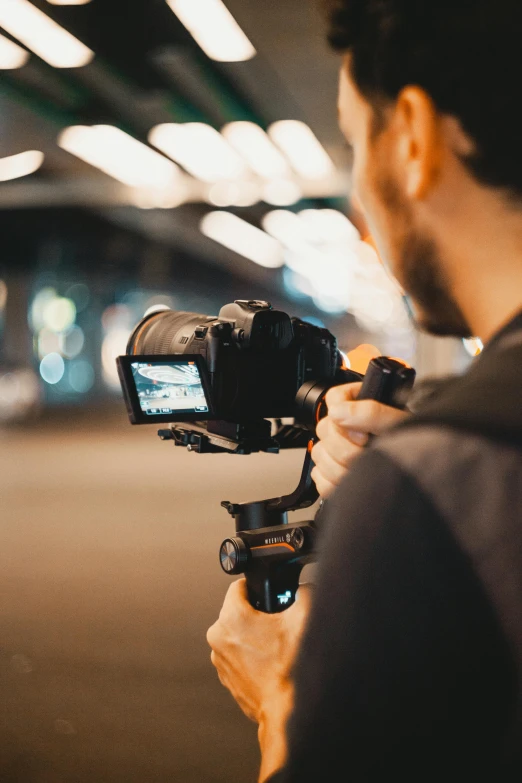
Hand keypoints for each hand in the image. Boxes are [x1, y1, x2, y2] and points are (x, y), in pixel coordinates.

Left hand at [207, 578, 311, 723]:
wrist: (286, 710)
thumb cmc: (291, 667)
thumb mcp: (304, 616)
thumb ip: (303, 591)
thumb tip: (301, 588)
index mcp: (231, 617)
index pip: (238, 586)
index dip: (257, 586)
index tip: (269, 593)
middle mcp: (218, 637)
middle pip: (238, 611)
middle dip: (257, 613)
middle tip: (278, 623)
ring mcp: (220, 659)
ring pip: (238, 633)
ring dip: (254, 635)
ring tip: (276, 645)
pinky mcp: (226, 677)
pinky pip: (238, 655)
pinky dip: (251, 655)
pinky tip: (271, 662)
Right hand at [311, 382, 408, 497]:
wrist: (420, 474)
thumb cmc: (416, 445)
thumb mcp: (400, 424)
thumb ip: (373, 413)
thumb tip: (339, 412)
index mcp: (361, 404)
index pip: (334, 399)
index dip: (343, 417)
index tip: (362, 434)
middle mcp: (346, 424)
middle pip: (324, 429)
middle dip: (345, 448)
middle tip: (366, 454)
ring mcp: (337, 448)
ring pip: (319, 453)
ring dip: (338, 467)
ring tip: (361, 471)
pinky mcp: (331, 471)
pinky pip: (318, 475)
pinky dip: (332, 482)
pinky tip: (349, 481)